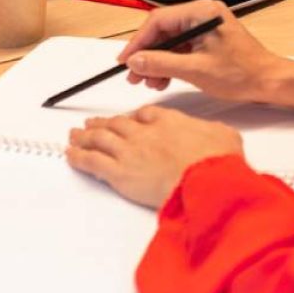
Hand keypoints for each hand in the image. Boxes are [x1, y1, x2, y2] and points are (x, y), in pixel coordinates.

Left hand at [66, 106, 242, 207]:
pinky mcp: (119, 173)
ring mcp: (129, 151)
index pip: (144, 114)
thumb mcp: (223, 136)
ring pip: (100, 139)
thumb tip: (219, 134)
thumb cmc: (216, 159)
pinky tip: (70, 154)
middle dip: (102, 123)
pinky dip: (78, 156)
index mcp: (169, 120)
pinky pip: (92, 161)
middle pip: (117, 124)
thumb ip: (215, 131)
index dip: (132, 118)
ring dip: (85, 136)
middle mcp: (144, 132)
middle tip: (91, 124)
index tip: (127, 120)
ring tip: (74, 135)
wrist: (203, 177)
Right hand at [117, 0, 283, 98]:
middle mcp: (203, 14)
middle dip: (147, 54)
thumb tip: (135, 62)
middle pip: (163, 30)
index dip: (138, 41)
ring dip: (157, 61)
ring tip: (149, 82)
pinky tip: (163, 79)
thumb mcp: (195, 70)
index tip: (125, 60)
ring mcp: (206, 26)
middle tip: (134, 75)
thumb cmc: (242, 73)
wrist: (268, 82)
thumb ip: (161, 64)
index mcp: (202, 12)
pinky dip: (170, 63)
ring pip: (170, 41)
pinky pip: (181, 48)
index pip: (159, 20)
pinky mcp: (208, 39)